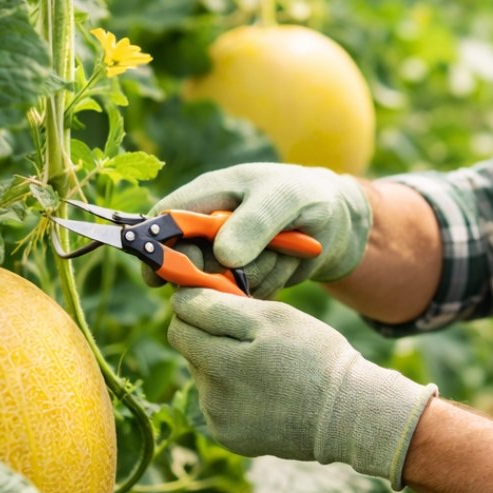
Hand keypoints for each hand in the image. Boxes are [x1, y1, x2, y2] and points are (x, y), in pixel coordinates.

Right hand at [148, 163, 371, 297]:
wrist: (337, 221)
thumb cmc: (307, 196)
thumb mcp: (285, 199)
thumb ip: (254, 222)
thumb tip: (221, 256)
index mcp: (208, 195)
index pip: (165, 220)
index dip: (155, 247)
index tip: (161, 276)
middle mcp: (210, 227)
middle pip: (187, 261)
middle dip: (217, 270)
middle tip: (247, 262)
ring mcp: (226, 255)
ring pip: (219, 284)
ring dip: (255, 274)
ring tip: (282, 250)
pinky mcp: (244, 279)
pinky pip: (243, 297)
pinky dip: (268, 285)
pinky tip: (285, 264)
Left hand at [168, 288, 436, 488]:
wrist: (347, 414)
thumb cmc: (315, 354)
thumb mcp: (274, 316)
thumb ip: (220, 304)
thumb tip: (181, 297)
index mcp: (220, 359)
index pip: (180, 320)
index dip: (199, 305)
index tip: (223, 302)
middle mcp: (212, 394)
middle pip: (190, 349)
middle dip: (211, 335)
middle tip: (251, 336)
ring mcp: (218, 420)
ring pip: (203, 376)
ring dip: (222, 364)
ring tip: (265, 367)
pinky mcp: (229, 439)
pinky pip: (217, 404)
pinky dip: (233, 393)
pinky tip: (265, 392)